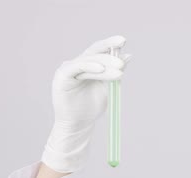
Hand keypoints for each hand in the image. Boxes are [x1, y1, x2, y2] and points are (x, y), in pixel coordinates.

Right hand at [41, 35, 131, 172]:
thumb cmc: (92, 107)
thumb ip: (115, 71)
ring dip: (105, 65)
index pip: (99, 50)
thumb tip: (128, 56)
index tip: (123, 41)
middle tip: (122, 63)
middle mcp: (77, 64)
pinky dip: (89, 66)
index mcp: (88, 65)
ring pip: (89, 61)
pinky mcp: (62, 76)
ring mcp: (68, 69)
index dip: (110, 44)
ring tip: (119, 72)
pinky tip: (100, 69)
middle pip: (94, 53)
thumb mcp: (108, 87)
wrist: (79, 124)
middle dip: (110, 56)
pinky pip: (76, 67)